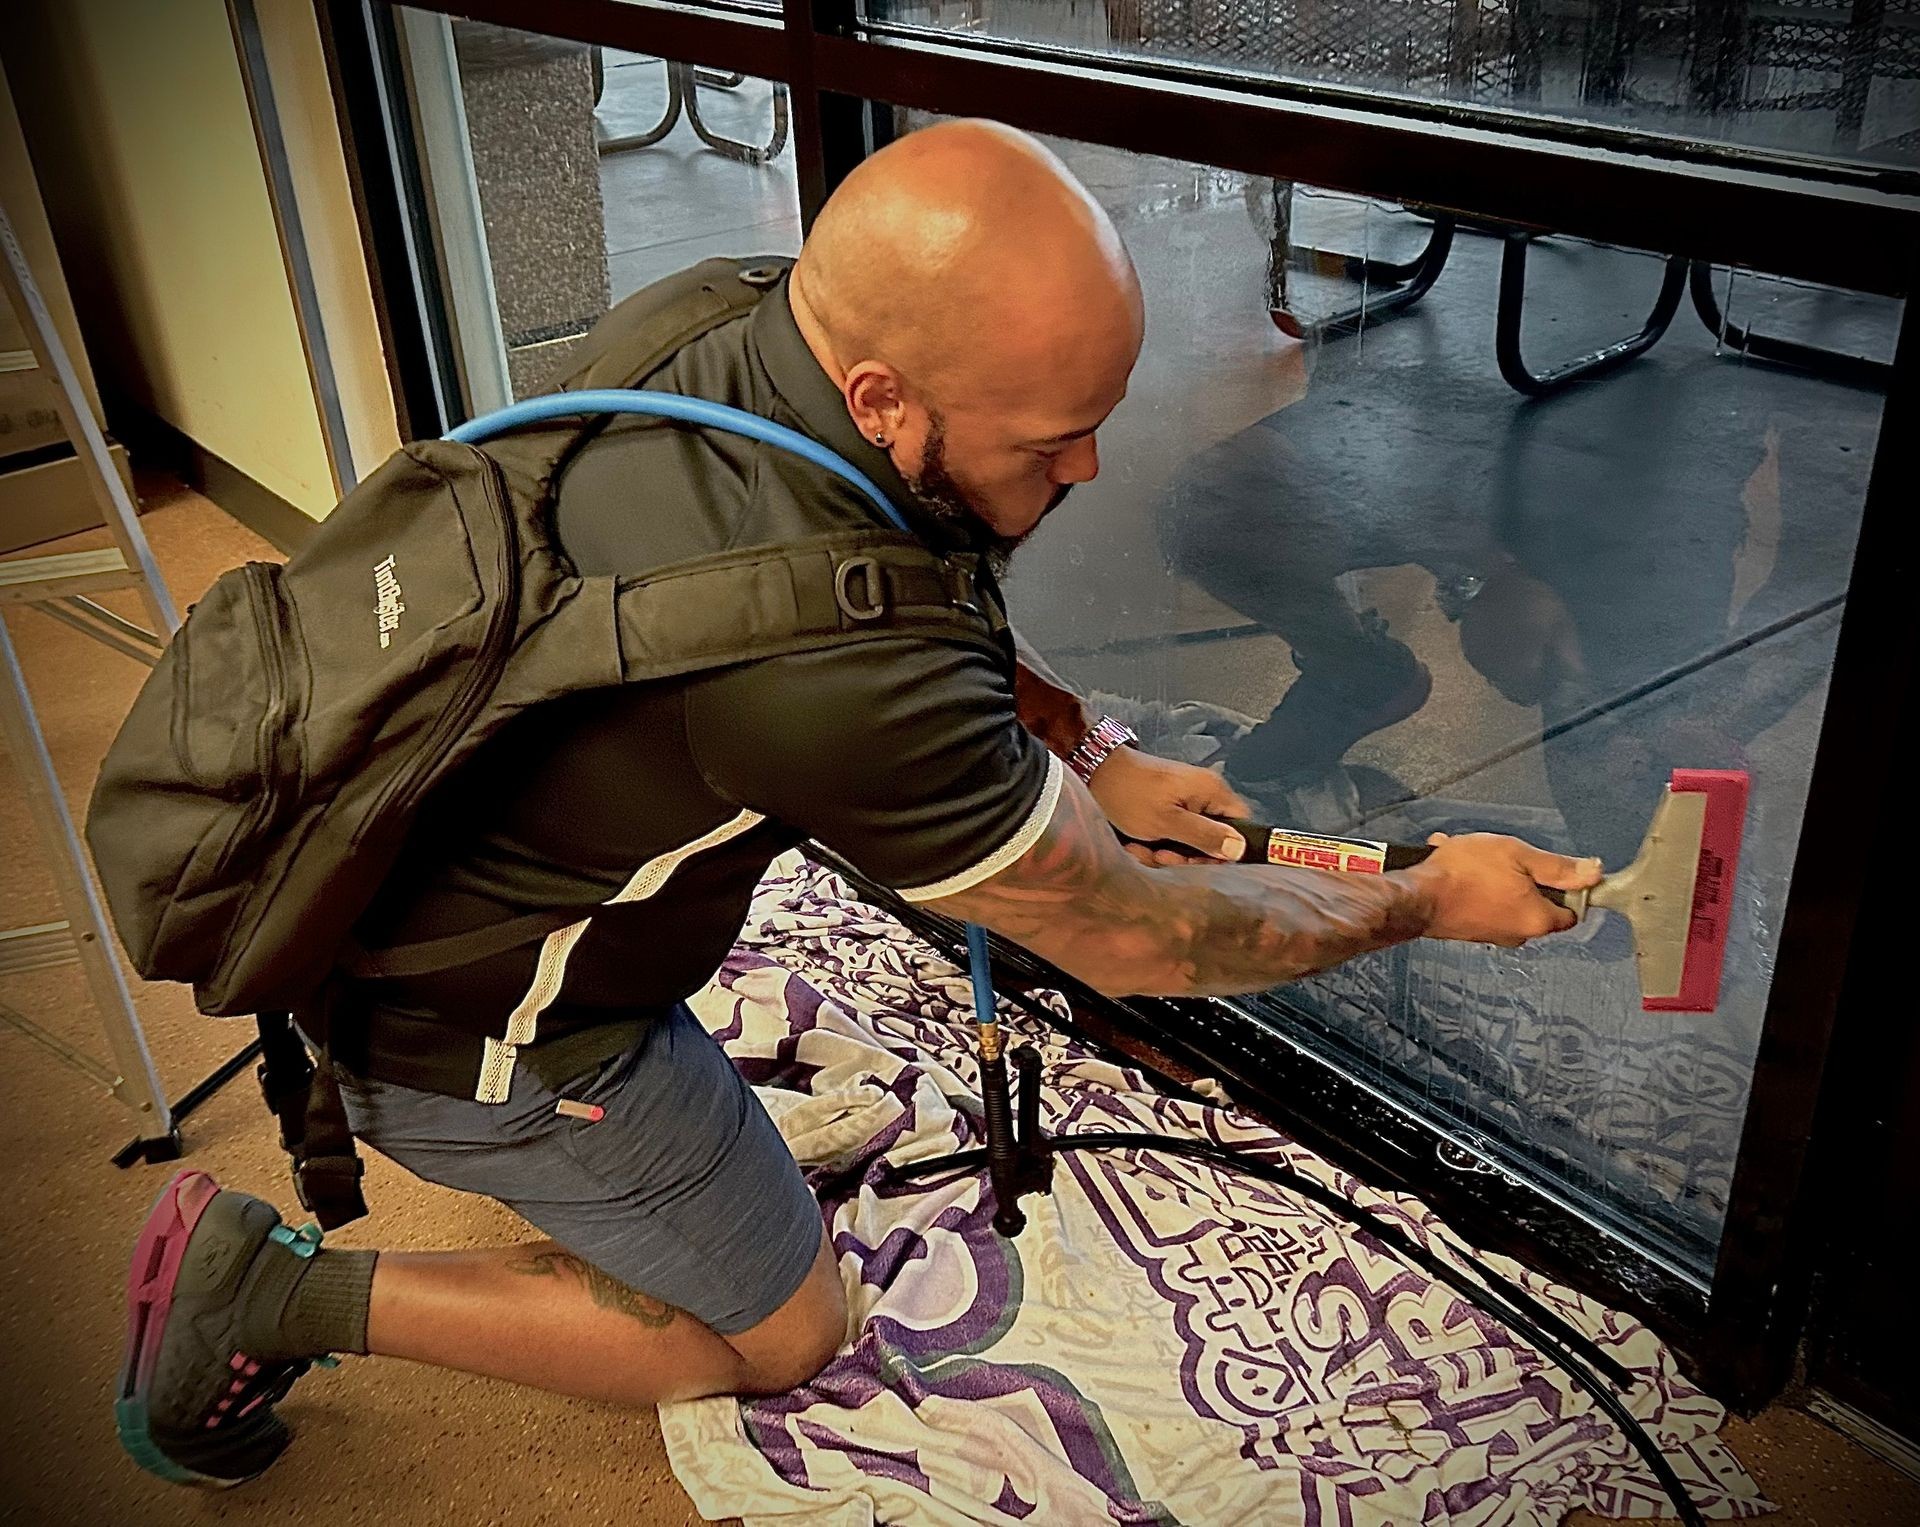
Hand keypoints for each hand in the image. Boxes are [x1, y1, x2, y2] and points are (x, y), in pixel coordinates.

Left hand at [1085, 748, 1249, 864]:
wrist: (1093, 773)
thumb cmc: (1130, 795)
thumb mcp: (1167, 822)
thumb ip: (1205, 836)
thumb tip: (1240, 849)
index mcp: (1212, 792)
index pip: (1242, 826)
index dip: (1226, 850)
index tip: (1199, 861)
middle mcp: (1204, 796)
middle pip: (1213, 839)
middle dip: (1186, 856)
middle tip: (1161, 856)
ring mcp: (1185, 802)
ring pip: (1188, 842)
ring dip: (1165, 853)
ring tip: (1140, 849)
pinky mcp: (1167, 809)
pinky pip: (1171, 836)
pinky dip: (1153, 845)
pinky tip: (1134, 845)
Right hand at [1404, 832, 1601, 945]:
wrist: (1415, 896)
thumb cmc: (1465, 875)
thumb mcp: (1517, 855)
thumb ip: (1558, 866)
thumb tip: (1594, 873)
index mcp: (1539, 920)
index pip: (1573, 910)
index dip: (1567, 887)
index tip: (1550, 868)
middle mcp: (1519, 935)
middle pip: (1537, 905)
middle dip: (1524, 879)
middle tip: (1506, 858)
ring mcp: (1491, 935)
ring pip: (1506, 902)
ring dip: (1495, 879)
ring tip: (1472, 857)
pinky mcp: (1468, 931)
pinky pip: (1481, 905)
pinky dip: (1473, 888)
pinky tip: (1455, 867)